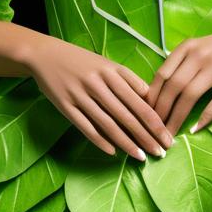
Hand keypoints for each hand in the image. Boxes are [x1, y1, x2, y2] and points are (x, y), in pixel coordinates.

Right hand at [25, 36, 173, 161]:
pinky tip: (113, 152)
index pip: (139, 100)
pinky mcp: (66, 106)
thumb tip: (150, 98)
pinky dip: (100, 141)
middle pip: (127, 114)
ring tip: (140, 157)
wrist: (45, 55)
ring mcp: (81, 95)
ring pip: (109, 124)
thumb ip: (127, 79)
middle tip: (160, 152)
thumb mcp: (106, 63)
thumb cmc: (81, 61)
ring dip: (126, 143)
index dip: (154, 120)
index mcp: (111, 70)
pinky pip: (87, 127)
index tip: (166, 136)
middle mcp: (98, 83)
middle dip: (145, 135)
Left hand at [146, 14, 211, 137]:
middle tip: (155, 131)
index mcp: (190, 46)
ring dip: (177, 118)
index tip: (145, 114)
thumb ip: (186, 61)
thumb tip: (165, 86)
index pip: (162, 73)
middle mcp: (201, 53)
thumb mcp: (205, 45)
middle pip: (173, 86)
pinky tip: (197, 129)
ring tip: (170, 136)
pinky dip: (205, 117)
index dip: (152, 96)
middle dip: (161, 112)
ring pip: (190, 94)